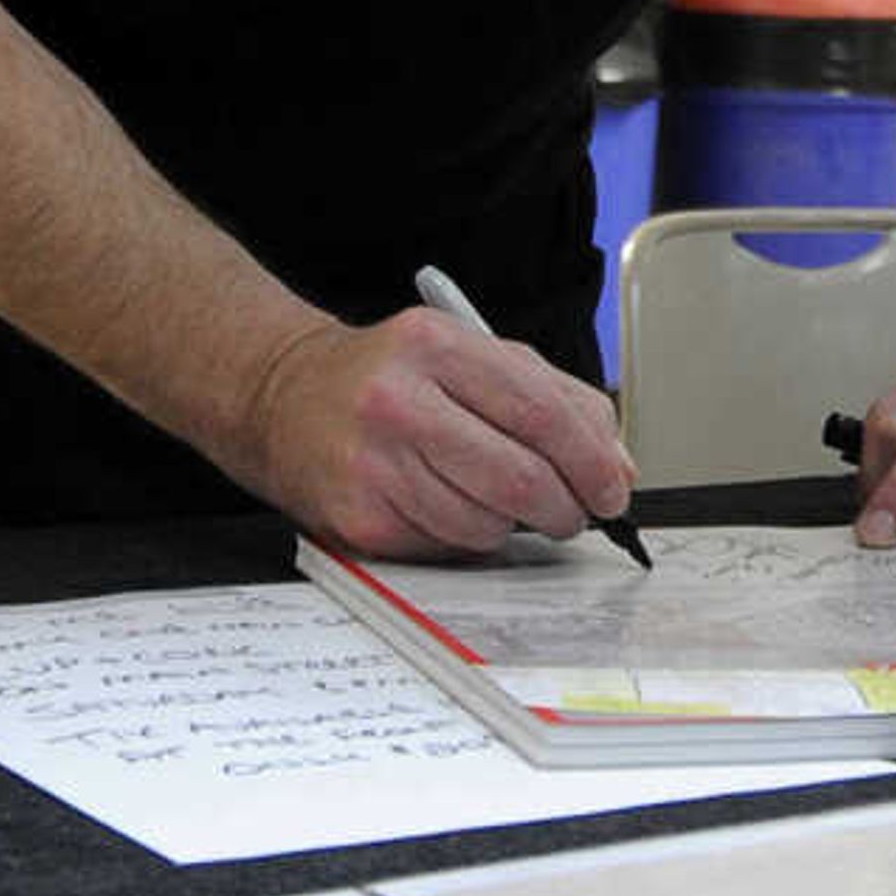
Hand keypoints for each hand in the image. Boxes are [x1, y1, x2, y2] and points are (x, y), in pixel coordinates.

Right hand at [236, 305, 635, 558]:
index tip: (612, 486)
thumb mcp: (466, 357)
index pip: (540, 411)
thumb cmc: (385, 378)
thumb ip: (551, 397)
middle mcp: (397, 401)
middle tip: (573, 513)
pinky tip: (446, 508)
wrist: (281, 397)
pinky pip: (446, 549)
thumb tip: (614, 464)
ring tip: (496, 502)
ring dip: (511, 527)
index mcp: (434, 346)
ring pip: (486, 525)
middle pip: (520, 478)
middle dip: (565, 508)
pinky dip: (464, 539)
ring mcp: (372, 464)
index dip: (591, 459)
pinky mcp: (357, 519)